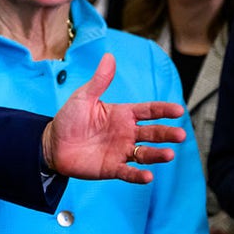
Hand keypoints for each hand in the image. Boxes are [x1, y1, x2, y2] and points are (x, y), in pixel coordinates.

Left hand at [43, 53, 185, 183]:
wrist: (53, 144)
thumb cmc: (69, 119)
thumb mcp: (83, 97)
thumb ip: (100, 80)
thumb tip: (109, 56)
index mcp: (123, 114)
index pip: (148, 111)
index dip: (164, 110)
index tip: (178, 110)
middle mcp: (126, 133)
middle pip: (153, 133)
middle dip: (167, 134)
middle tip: (181, 135)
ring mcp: (121, 151)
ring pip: (145, 153)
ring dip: (157, 155)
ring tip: (169, 154)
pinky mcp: (112, 168)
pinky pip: (128, 172)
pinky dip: (138, 176)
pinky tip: (148, 177)